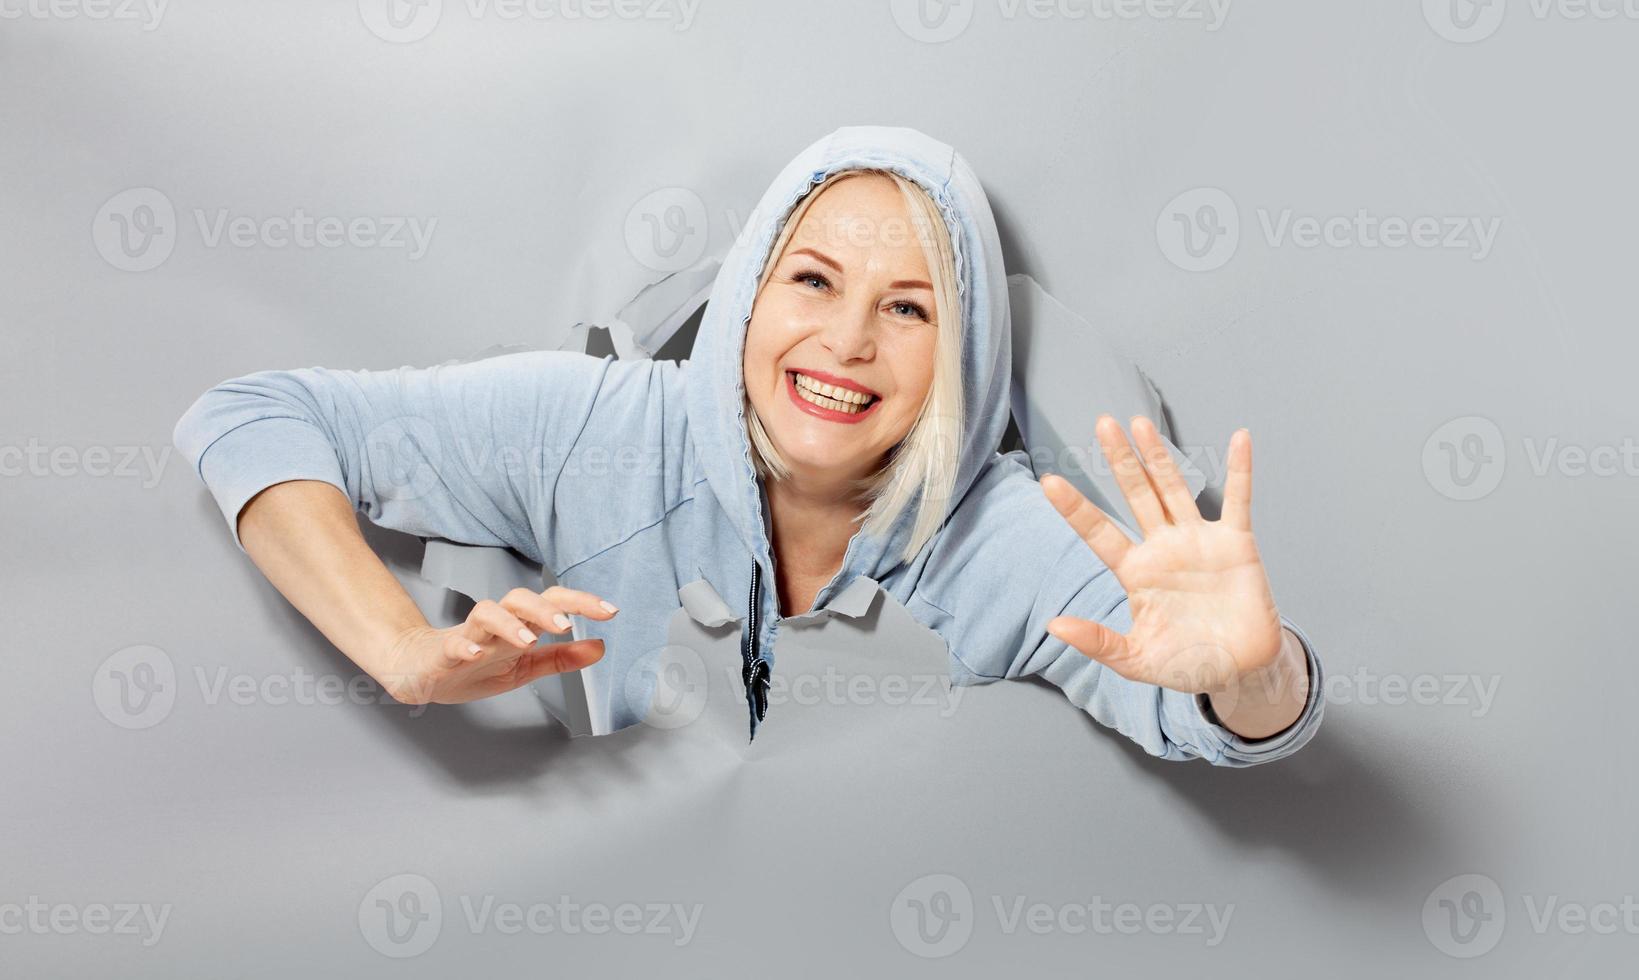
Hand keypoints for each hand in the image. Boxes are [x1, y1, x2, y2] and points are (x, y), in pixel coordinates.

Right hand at [379, 586, 615, 704]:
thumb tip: (599, 647)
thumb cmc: (475, 666)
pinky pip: (453, 643)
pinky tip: (477, 653)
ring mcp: (470, 635)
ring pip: (487, 612)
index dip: (581, 603)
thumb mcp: (524, 667)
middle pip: (520, 599)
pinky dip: (465, 645)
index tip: (610, 611)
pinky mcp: (444, 653)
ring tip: (528, 641)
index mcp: (519, 626)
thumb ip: (560, 658)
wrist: (423, 672)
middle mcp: (497, 624)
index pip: (552, 603)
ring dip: (509, 624)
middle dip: (545, 609)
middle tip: (566, 626)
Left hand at [1040, 416, 1283, 695]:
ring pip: (1174, 489)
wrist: (1240, 671)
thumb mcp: (1136, 660)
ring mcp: (1198, 541)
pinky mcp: (1236, 544)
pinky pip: (1239, 500)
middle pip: (1136, 495)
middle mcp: (1163, 548)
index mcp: (1135, 572)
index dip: (1075, 509)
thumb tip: (1053, 625)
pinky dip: (1241, 470)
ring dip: (1160, 457)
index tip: (1048, 482)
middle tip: (1102, 424)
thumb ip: (1098, 642)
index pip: (1098, 533)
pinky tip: (1239, 438)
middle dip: (1119, 461)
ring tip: (1140, 423)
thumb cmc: (1186, 663)